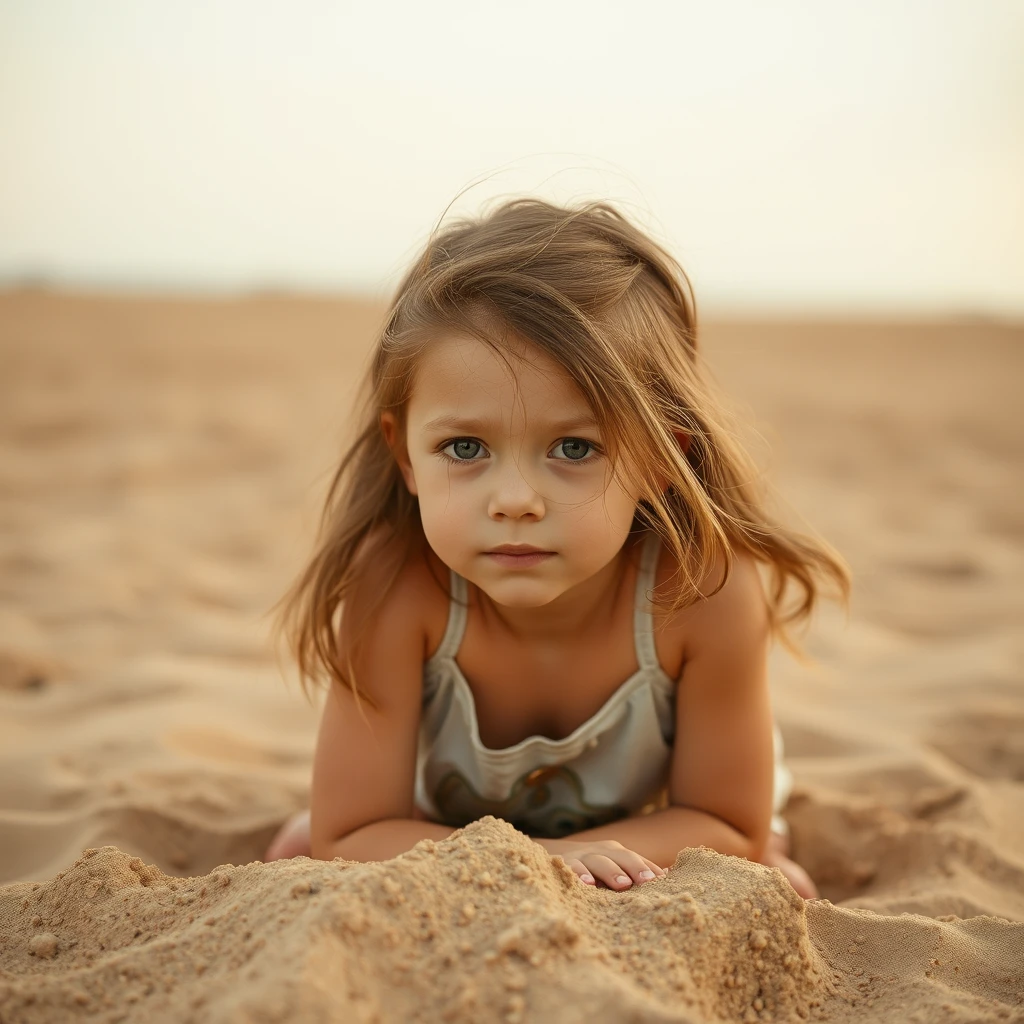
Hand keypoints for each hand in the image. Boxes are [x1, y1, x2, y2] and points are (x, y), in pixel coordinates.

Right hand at [540, 838, 666, 889]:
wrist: (552, 855)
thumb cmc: (591, 869)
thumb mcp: (612, 869)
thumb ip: (636, 873)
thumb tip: (669, 875)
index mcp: (616, 853)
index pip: (637, 861)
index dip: (650, 870)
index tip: (664, 882)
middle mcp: (601, 851)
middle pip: (621, 856)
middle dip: (635, 868)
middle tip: (647, 881)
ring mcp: (582, 856)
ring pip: (598, 860)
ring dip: (611, 871)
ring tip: (622, 884)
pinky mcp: (563, 863)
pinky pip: (572, 867)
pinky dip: (580, 873)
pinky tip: (588, 884)